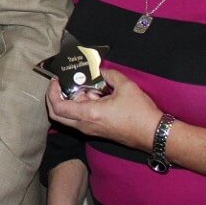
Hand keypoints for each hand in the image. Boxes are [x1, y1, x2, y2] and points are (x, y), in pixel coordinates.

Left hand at [46, 69, 160, 151]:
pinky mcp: (97, 131)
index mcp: (88, 114)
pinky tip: (95, 95)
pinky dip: (81, 106)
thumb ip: (109, 74)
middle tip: (61, 83)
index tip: (56, 80)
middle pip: (58, 115)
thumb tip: (100, 70)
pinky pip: (81, 118)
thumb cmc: (140, 113)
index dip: (51, 92)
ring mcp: (91, 130)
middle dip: (55, 98)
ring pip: (69, 116)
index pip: (58, 107)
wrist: (154, 134)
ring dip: (71, 101)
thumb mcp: (125, 86)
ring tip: (85, 86)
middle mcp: (85, 125)